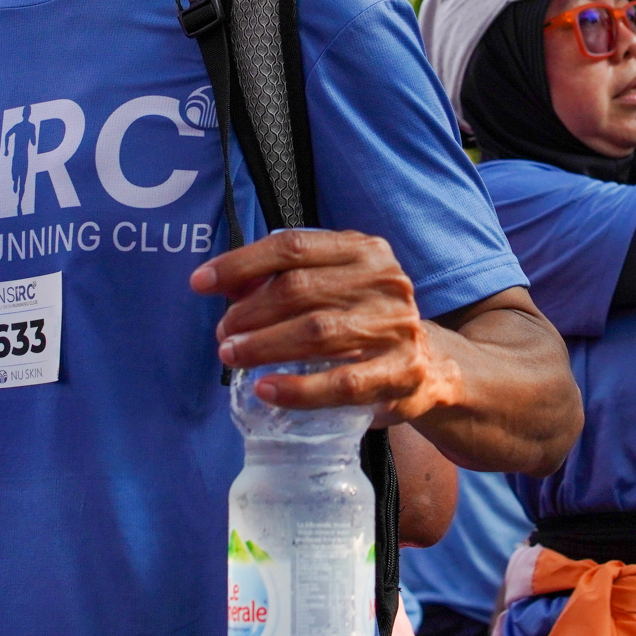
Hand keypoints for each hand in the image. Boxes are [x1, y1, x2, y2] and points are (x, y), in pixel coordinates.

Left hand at [192, 229, 459, 424]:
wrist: (434, 365)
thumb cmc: (367, 320)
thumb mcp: (337, 286)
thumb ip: (289, 279)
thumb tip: (225, 284)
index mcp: (365, 251)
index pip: (293, 246)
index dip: (241, 263)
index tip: (201, 282)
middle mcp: (384, 281)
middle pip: (300, 289)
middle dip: (248, 312)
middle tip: (223, 333)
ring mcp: (396, 327)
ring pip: (316, 332)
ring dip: (263, 345)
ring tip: (232, 355)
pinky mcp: (401, 373)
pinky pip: (341, 382)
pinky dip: (298, 388)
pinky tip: (266, 389)